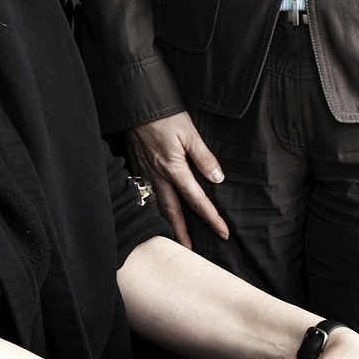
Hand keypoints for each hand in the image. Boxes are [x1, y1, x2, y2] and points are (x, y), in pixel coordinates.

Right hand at [124, 113, 227, 247]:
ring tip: (170, 241)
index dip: (211, 218)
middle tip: (191, 253)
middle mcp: (158, 176)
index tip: (223, 233)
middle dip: (183, 234)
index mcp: (174, 168)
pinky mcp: (137, 168)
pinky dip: (149, 210)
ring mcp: (145, 174)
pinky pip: (144, 196)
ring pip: (155, 207)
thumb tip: (218, 179)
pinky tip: (152, 215)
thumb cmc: (163, 115)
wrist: (134, 104)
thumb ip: (203, 157)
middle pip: (173, 212)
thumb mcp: (189, 132)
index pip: (197, 200)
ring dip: (164, 226)